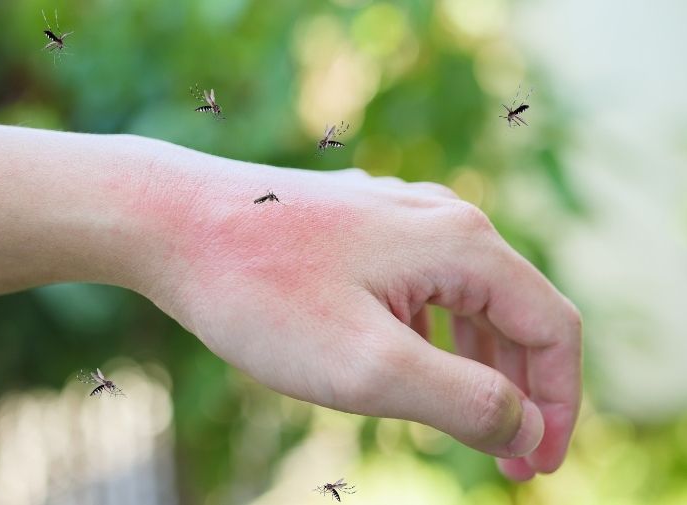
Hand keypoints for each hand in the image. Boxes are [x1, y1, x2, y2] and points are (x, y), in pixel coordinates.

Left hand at [124, 150, 581, 479]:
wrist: (170, 223)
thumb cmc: (261, 292)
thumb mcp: (368, 367)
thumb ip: (463, 401)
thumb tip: (524, 426)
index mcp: (462, 244)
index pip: (553, 328)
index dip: (560, 404)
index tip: (539, 466)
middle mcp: (439, 218)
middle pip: (515, 312)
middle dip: (521, 391)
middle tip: (507, 460)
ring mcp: (395, 217)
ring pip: (466, 301)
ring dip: (477, 367)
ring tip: (464, 424)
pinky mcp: (357, 227)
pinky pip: (420, 288)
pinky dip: (432, 337)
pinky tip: (408, 367)